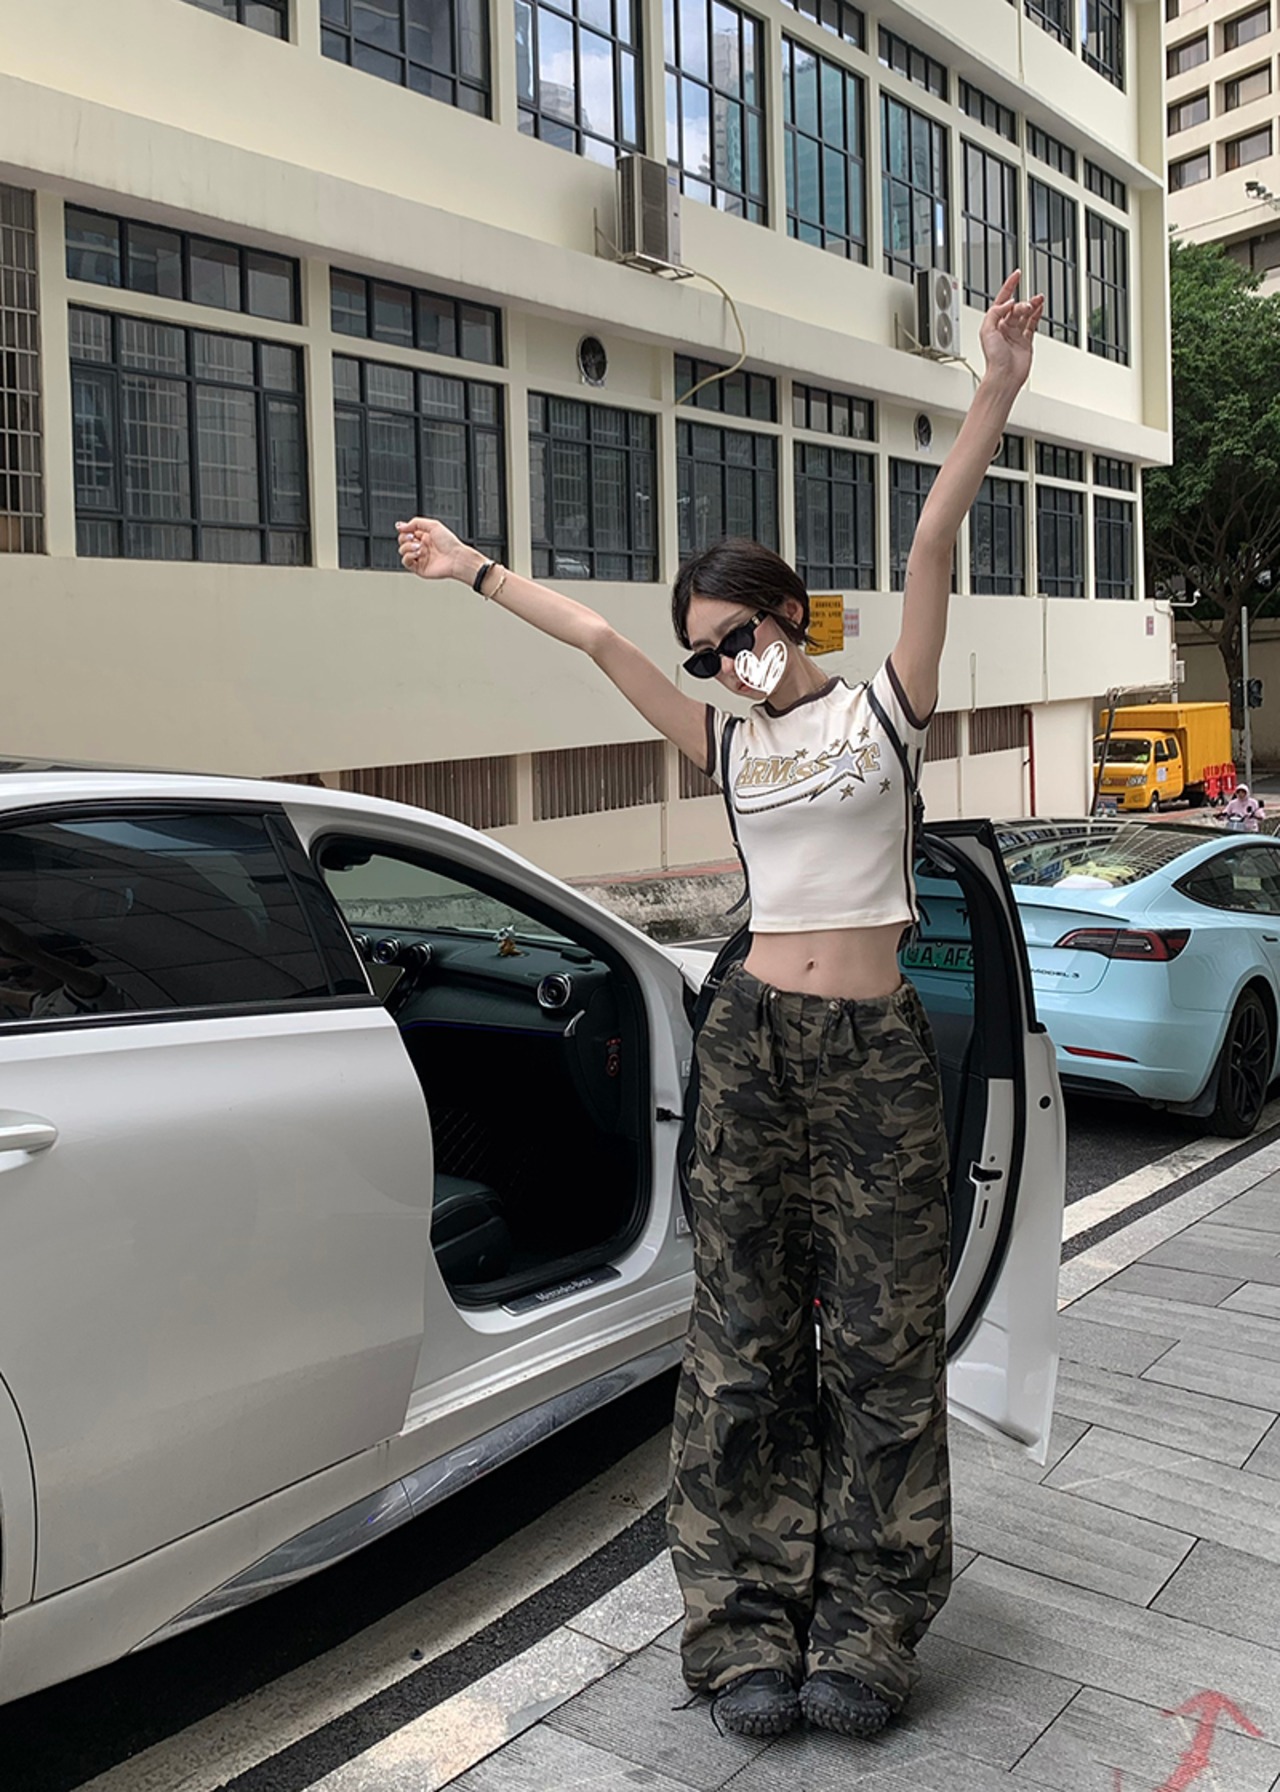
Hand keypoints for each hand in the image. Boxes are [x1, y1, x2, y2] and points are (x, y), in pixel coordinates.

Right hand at [395, 517, 476, 581]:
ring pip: (402, 551)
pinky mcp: (418, 568)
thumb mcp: (433, 525)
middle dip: (404, 538)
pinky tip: (417, 554)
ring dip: (407, 547)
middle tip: (412, 537)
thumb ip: (416, 523)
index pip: (407, 532)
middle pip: (402, 541)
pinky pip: (405, 562)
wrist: (456, 559)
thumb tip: (401, 525)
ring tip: (419, 547)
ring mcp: (419, 557)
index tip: (404, 528)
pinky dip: (408, 556)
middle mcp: (421, 546)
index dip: (404, 529)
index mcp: (424, 536)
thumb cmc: (450, 543)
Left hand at [979, 270, 1044, 389]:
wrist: (1004, 376)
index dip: (1009, 286)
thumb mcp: (987, 331)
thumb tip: (1008, 303)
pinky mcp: (1025, 341)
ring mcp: (1016, 334)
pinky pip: (1032, 324)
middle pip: (1016, 307)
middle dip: (1022, 303)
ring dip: (1032, 305)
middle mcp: (1004, 328)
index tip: (1016, 275)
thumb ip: (996, 313)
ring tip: (1038, 300)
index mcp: (994, 324)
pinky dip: (1037, 315)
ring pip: (1026, 314)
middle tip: (1027, 305)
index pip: (1002, 300)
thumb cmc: (993, 359)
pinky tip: (1040, 308)